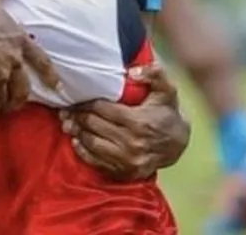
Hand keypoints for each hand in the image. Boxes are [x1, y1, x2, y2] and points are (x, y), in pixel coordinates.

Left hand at [59, 64, 189, 180]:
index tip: (74, 97)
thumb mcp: (167, 89)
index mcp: (139, 122)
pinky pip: (96, 162)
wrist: (178, 144)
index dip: (86, 103)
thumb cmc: (167, 112)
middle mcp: (132, 143)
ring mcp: (128, 160)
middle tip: (66, 110)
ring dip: (77, 132)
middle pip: (94, 126)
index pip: (102, 109)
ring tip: (68, 122)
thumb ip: (154, 73)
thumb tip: (131, 72)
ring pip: (92, 143)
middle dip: (77, 116)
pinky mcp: (125, 172)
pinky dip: (83, 151)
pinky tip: (77, 140)